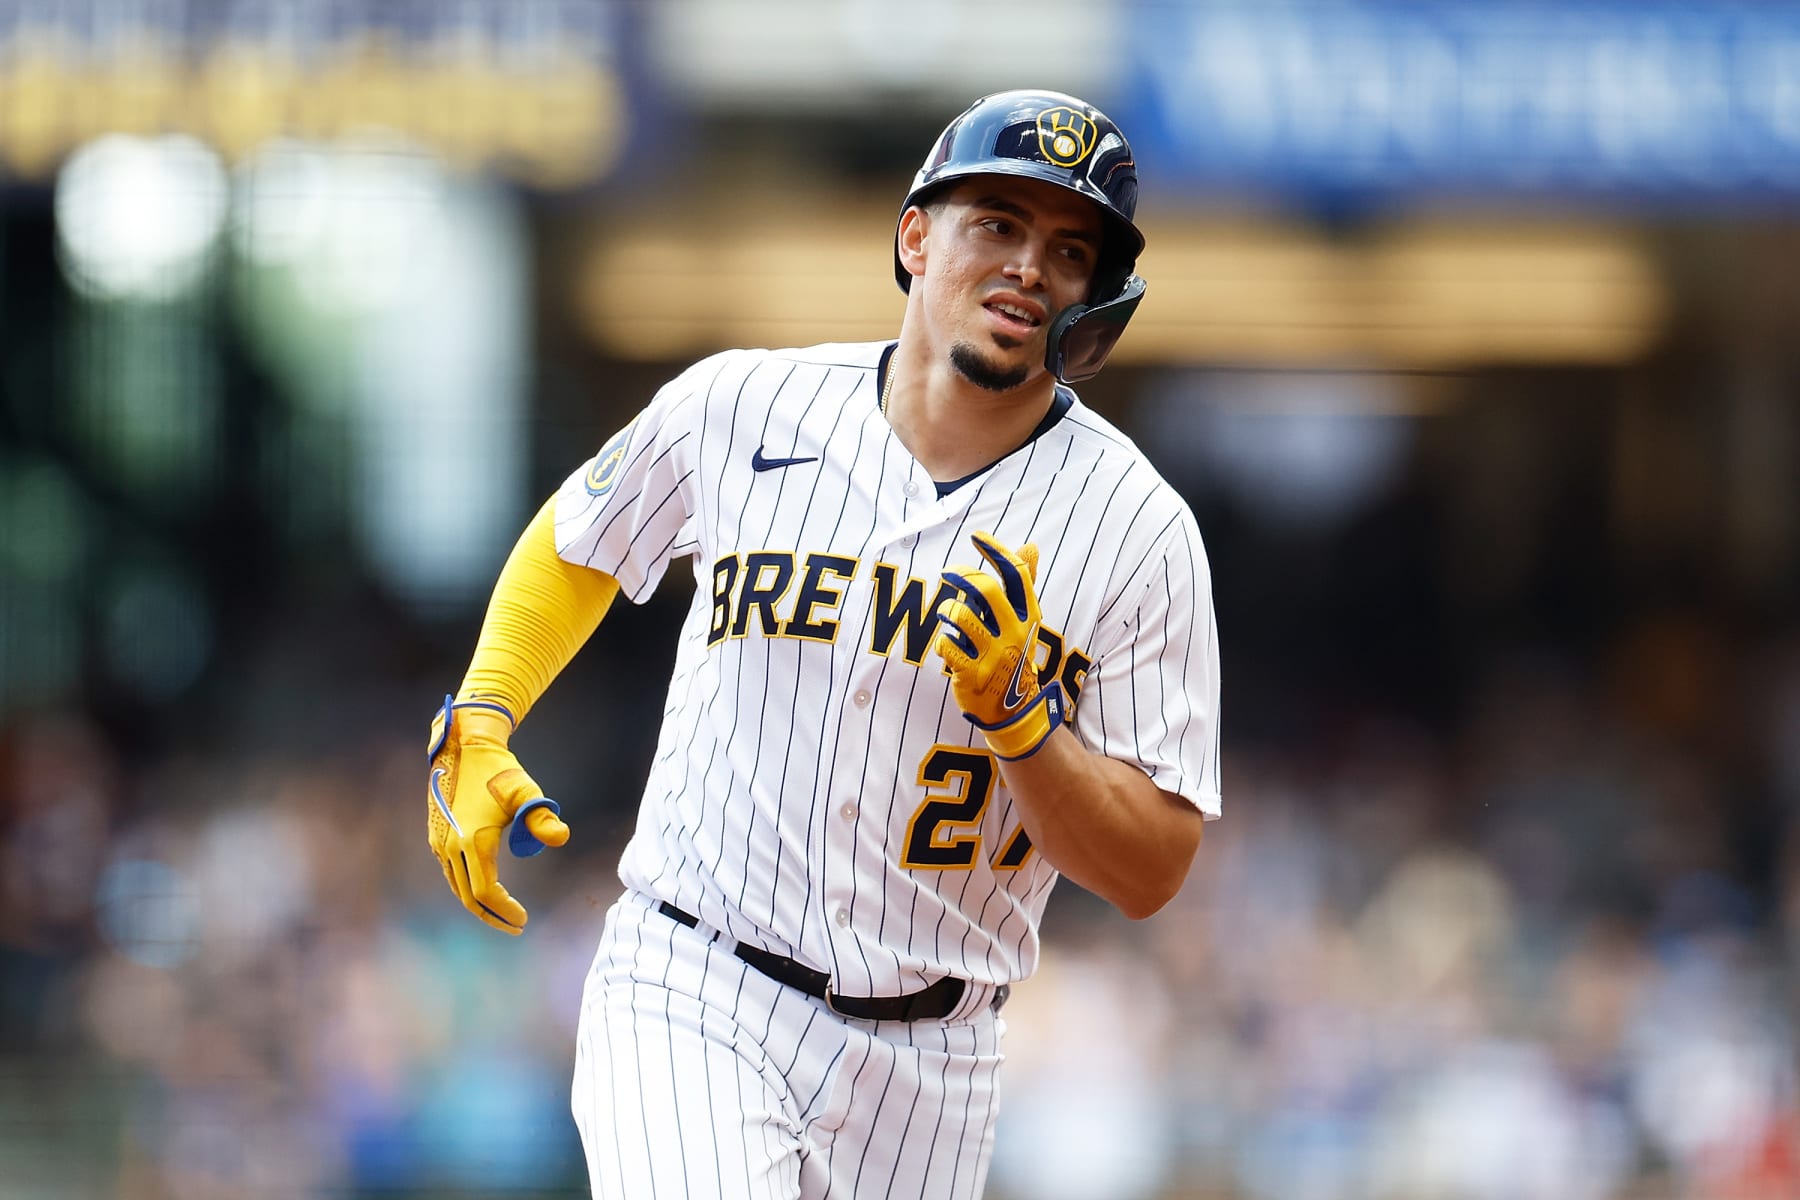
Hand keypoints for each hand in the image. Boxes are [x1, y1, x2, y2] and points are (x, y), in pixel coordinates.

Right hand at [426, 697, 569, 933]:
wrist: (463, 746)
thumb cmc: (497, 769)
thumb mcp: (525, 791)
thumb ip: (541, 817)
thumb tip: (562, 838)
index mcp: (471, 841)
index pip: (485, 892)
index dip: (504, 910)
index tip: (523, 919)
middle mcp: (449, 846)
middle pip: (468, 897)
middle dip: (492, 916)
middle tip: (516, 926)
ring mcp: (439, 841)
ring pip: (457, 886)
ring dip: (479, 903)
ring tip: (502, 912)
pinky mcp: (437, 835)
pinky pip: (451, 872)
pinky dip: (467, 887)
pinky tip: (485, 887)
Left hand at [935, 532, 1066, 759]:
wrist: (1014, 708)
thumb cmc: (1014, 653)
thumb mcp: (1025, 620)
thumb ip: (1024, 584)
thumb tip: (1031, 546)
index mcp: (1029, 617)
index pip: (1016, 574)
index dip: (995, 551)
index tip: (976, 536)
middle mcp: (1014, 634)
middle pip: (987, 590)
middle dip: (963, 575)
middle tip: (948, 572)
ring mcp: (994, 656)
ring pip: (962, 616)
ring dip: (948, 609)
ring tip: (946, 612)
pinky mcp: (973, 674)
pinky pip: (947, 645)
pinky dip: (942, 640)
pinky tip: (947, 643)